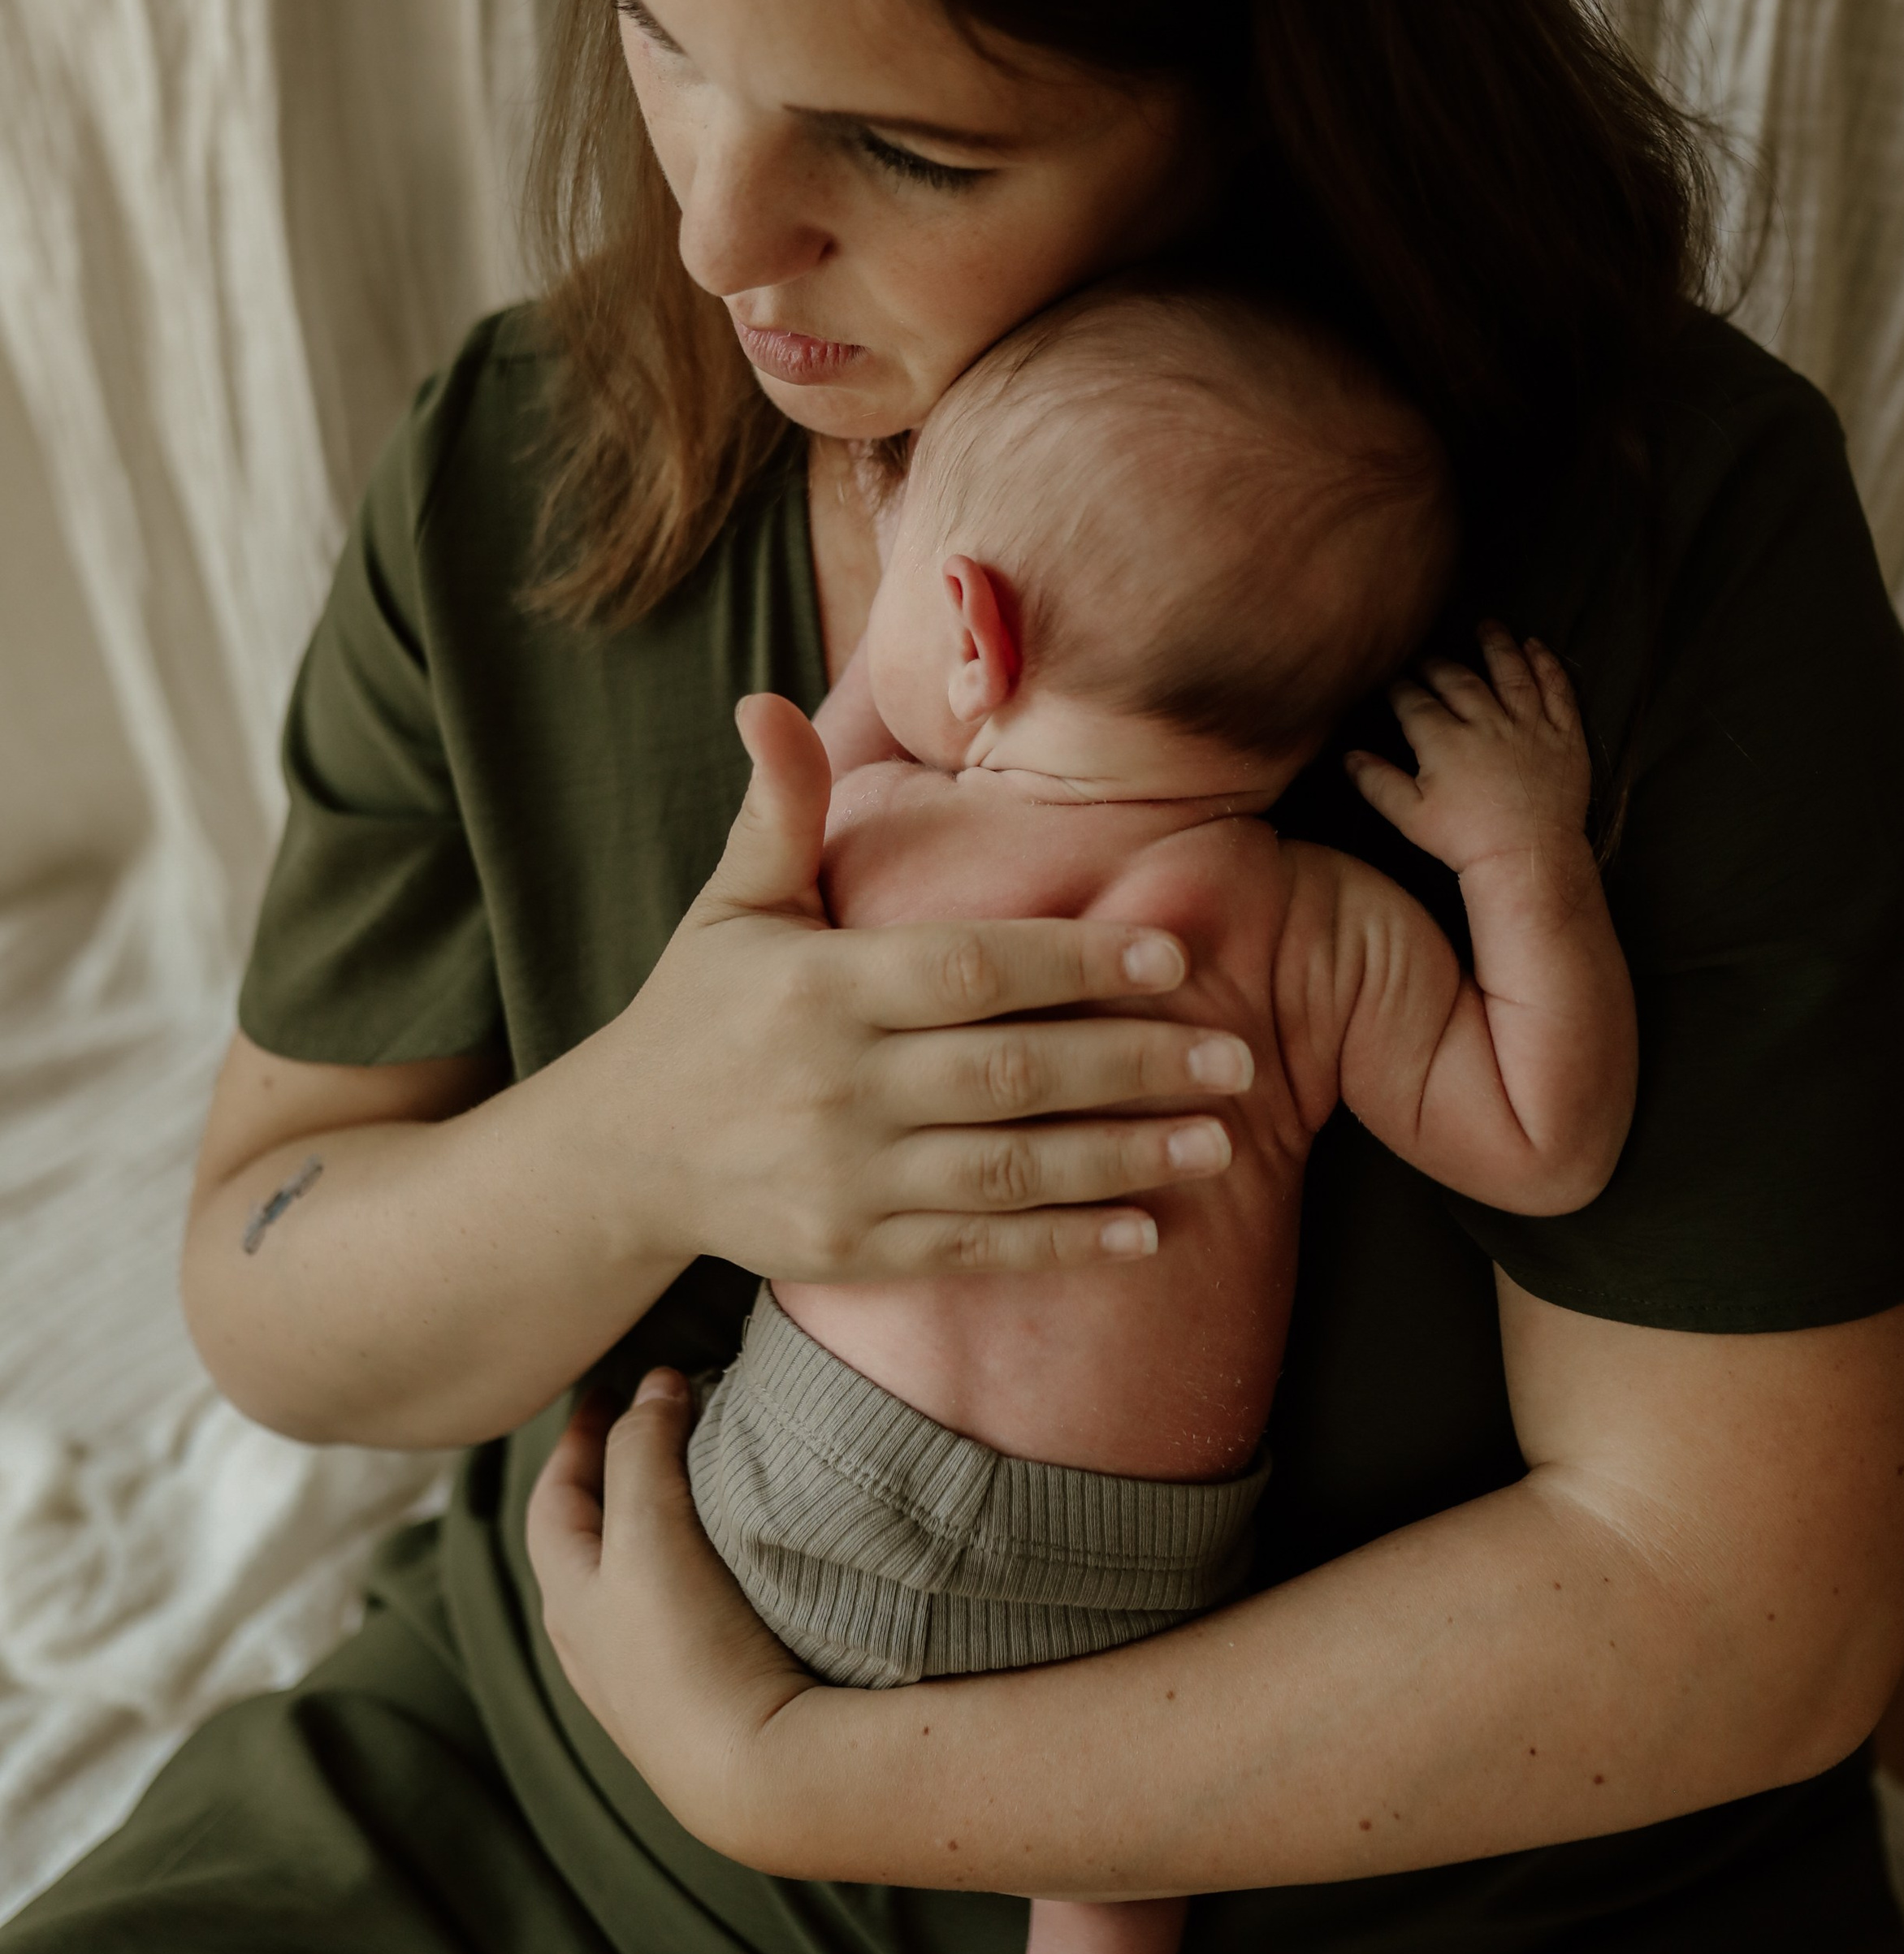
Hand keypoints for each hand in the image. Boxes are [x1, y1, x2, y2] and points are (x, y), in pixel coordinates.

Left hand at [526, 1368, 813, 1835]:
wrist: (753, 1770)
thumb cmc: (686, 1645)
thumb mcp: (648, 1529)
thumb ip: (641, 1449)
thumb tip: (652, 1387)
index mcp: (567, 1597)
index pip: (555, 1497)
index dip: (579, 1435)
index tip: (611, 1387)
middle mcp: (595, 1641)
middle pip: (588, 1538)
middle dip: (614, 1475)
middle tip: (656, 1422)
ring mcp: (647, 1676)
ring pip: (636, 1578)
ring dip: (656, 1522)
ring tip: (699, 1480)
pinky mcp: (700, 1696)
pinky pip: (682, 1610)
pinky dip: (693, 1565)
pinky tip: (730, 1561)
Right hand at [588, 694, 1253, 1281]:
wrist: (616, 1159)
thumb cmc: (697, 1012)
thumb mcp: (730, 904)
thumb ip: (778, 810)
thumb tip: (765, 702)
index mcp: (819, 988)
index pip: (970, 968)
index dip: (1074, 958)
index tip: (1172, 954)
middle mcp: (835, 1086)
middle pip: (1010, 1072)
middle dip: (1132, 1064)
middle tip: (1237, 1055)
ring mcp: (844, 1177)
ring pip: (1009, 1170)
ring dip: (1122, 1158)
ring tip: (1218, 1142)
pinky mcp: (851, 1251)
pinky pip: (975, 1248)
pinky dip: (1063, 1244)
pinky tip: (1146, 1230)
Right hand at [1345, 624, 1591, 881]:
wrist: (1528, 860)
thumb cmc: (1465, 842)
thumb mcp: (1410, 817)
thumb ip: (1377, 782)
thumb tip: (1348, 755)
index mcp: (1444, 739)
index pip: (1414, 700)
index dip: (1399, 685)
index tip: (1391, 679)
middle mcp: (1485, 721)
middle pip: (1457, 678)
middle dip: (1437, 662)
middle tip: (1426, 656)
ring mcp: (1528, 725)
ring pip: (1510, 671)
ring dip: (1496, 644)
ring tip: (1486, 625)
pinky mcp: (1563, 735)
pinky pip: (1557, 689)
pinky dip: (1546, 664)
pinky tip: (1535, 646)